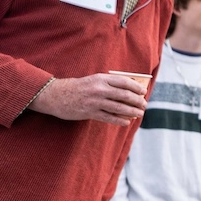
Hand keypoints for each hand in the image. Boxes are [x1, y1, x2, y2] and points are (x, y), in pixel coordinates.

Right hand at [30, 75, 147, 124]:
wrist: (56, 95)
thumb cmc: (78, 87)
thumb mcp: (93, 80)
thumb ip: (108, 83)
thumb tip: (128, 90)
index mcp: (101, 79)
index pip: (124, 82)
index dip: (136, 87)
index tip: (143, 91)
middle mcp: (99, 89)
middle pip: (124, 95)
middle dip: (137, 101)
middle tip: (144, 104)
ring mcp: (95, 102)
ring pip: (119, 107)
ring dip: (132, 111)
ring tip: (139, 113)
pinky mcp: (90, 113)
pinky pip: (109, 117)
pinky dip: (120, 120)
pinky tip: (127, 122)